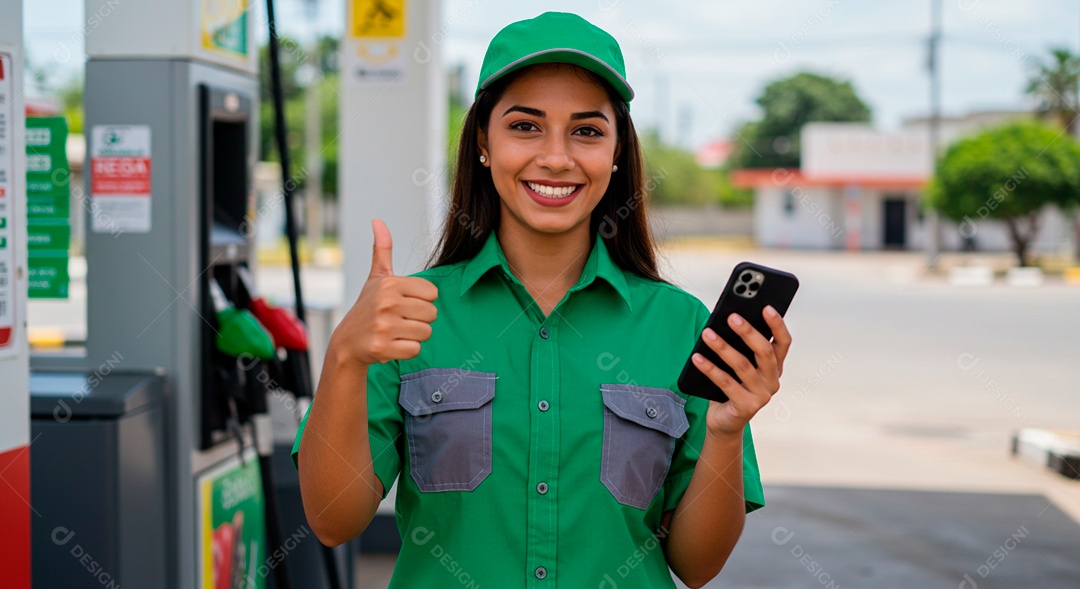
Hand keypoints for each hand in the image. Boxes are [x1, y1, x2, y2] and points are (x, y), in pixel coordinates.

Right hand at [328, 219, 438, 365]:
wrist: (347, 342)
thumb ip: (382, 250)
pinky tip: (392, 345)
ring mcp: (384, 326)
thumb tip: (378, 221)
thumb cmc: (368, 308)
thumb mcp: (376, 279)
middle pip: (432, 314)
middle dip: (420, 320)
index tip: (404, 304)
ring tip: (396, 332)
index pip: (432, 294)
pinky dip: (406, 350)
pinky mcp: (382, 347)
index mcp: (390, 284)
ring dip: (414, 336)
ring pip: (426, 332)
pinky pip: (415, 350)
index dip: (422, 301)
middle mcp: (387, 303)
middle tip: (400, 321)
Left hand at [691, 306, 791, 437]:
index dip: (777, 325)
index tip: (766, 307)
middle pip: (764, 352)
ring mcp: (761, 395)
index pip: (783, 342)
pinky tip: (697, 357)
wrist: (725, 421)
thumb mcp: (738, 364)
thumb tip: (726, 320)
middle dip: (748, 332)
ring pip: (743, 366)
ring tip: (707, 333)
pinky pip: (726, 383)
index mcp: (775, 366)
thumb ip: (739, 347)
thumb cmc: (731, 385)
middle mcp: (773, 380)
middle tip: (731, 317)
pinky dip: (710, 368)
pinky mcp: (746, 407)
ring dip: (723, 347)